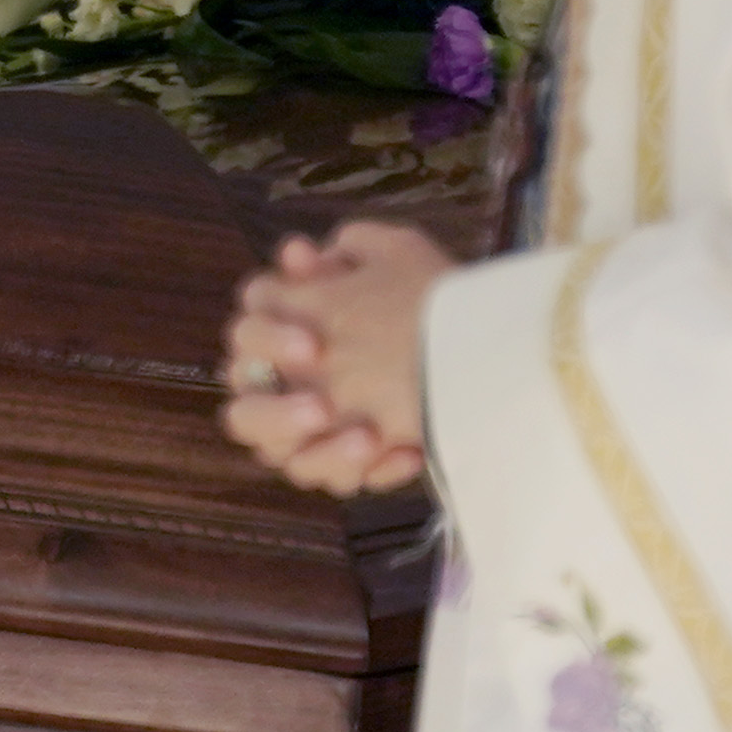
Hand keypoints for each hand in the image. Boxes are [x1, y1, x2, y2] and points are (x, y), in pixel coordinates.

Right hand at [221, 223, 451, 496]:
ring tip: (370, 438)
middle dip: (278, 413)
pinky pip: (343, 482)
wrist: (487, 350)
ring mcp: (311, 436)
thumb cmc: (432, 301)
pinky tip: (410, 453)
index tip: (314, 345)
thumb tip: (299, 253)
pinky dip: (373, 470)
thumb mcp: (400, 258)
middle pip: (244, 416)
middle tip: (322, 407)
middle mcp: (283, 389)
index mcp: (281, 334)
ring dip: (325, 451)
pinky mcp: (346, 467)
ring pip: (288, 461)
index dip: (270, 341)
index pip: (247, 337)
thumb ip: (348, 249)